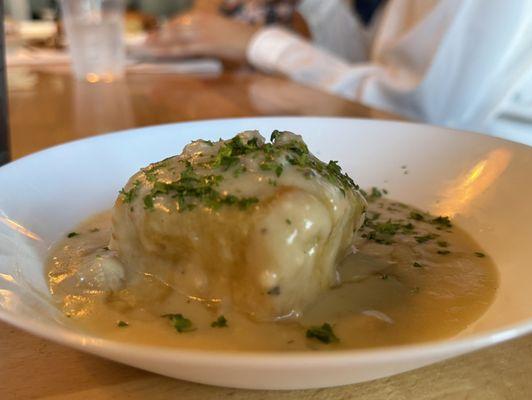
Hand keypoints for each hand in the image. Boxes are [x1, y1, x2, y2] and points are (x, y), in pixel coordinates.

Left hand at [143, 12, 259, 62]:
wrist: (255, 41)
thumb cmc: (242, 40)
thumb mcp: (221, 33)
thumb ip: (207, 36)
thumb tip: (197, 44)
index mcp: (204, 17)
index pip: (179, 23)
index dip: (165, 30)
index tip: (154, 34)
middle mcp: (200, 22)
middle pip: (172, 29)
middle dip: (157, 36)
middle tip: (142, 41)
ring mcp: (201, 33)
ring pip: (173, 38)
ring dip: (157, 44)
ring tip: (143, 48)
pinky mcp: (204, 45)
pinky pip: (181, 49)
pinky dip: (167, 51)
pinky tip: (157, 54)